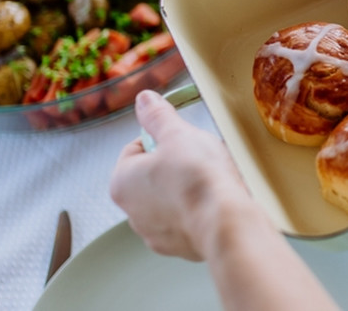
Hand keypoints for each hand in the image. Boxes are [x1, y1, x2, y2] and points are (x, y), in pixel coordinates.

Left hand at [109, 90, 254, 260]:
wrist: (225, 223)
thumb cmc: (198, 179)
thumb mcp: (177, 134)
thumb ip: (157, 116)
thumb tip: (144, 101)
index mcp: (122, 182)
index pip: (135, 149)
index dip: (160, 138)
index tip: (179, 137)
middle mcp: (131, 212)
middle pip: (152, 175)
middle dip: (174, 165)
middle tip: (198, 157)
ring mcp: (154, 233)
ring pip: (169, 199)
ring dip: (185, 189)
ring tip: (211, 181)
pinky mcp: (178, 246)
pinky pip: (187, 221)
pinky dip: (198, 211)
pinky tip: (214, 202)